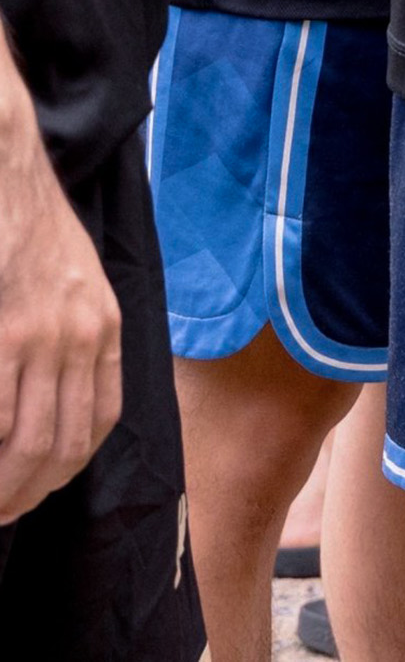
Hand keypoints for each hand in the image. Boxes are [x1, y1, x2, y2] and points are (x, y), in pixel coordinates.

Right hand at [0, 125, 121, 522]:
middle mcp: (81, 338)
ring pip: (26, 443)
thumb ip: (78, 339)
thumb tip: (55, 400)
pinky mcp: (3, 337)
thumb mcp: (78, 285)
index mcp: (105, 327)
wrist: (11, 181)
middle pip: (62, 446)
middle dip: (28, 492)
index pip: (99, 421)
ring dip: (2, 484)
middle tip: (0, 513)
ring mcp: (40, 339)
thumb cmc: (34, 233)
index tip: (37, 490)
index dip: (65, 469)